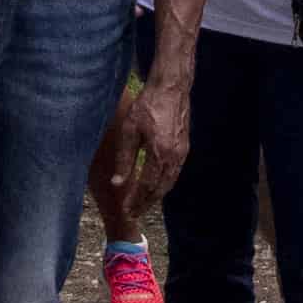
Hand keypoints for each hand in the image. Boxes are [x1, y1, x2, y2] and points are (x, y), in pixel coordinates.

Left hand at [119, 76, 191, 201]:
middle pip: (160, 190)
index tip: (126, 211)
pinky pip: (174, 173)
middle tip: (133, 214)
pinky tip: (156, 186)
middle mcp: (174, 157)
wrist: (171, 88)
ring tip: (143, 204)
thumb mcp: (129, 130)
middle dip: (146, 204)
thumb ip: (124, 159)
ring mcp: (182, 153)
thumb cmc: (147, 105)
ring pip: (169, 183)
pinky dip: (164, 184)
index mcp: (159, 153)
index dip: (135, 201)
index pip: (146, 186)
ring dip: (156, 196)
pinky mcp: (184, 147)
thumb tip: (117, 183)